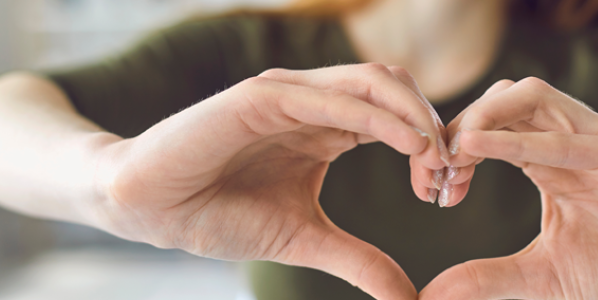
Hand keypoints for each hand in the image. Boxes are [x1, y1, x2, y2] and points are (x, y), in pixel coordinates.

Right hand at [88, 63, 450, 299]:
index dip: (432, 146)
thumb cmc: (218, 214)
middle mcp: (314, 103)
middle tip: (448, 176)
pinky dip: (376, 116)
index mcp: (328, 128)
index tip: (443, 191)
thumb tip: (407, 298)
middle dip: (433, 127)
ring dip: (415, 117)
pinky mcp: (259, 97)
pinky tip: (408, 145)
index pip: (398, 117)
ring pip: (372, 82)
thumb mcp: (305, 240)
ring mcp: (288, 94)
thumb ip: (358, 260)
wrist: (150, 210)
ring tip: (435, 161)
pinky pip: (330, 97)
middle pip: (396, 89)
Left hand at [421, 78, 597, 299]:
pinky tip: (479, 149)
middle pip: (503, 101)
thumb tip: (431, 292)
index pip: (490, 127)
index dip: (453, 147)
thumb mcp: (540, 277)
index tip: (428, 185)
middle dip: (460, 127)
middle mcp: (573, 141)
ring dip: (483, 118)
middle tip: (434, 171)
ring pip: (532, 97)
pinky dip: (523, 140)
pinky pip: (573, 139)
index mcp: (550, 159)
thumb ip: (488, 277)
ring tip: (453, 154)